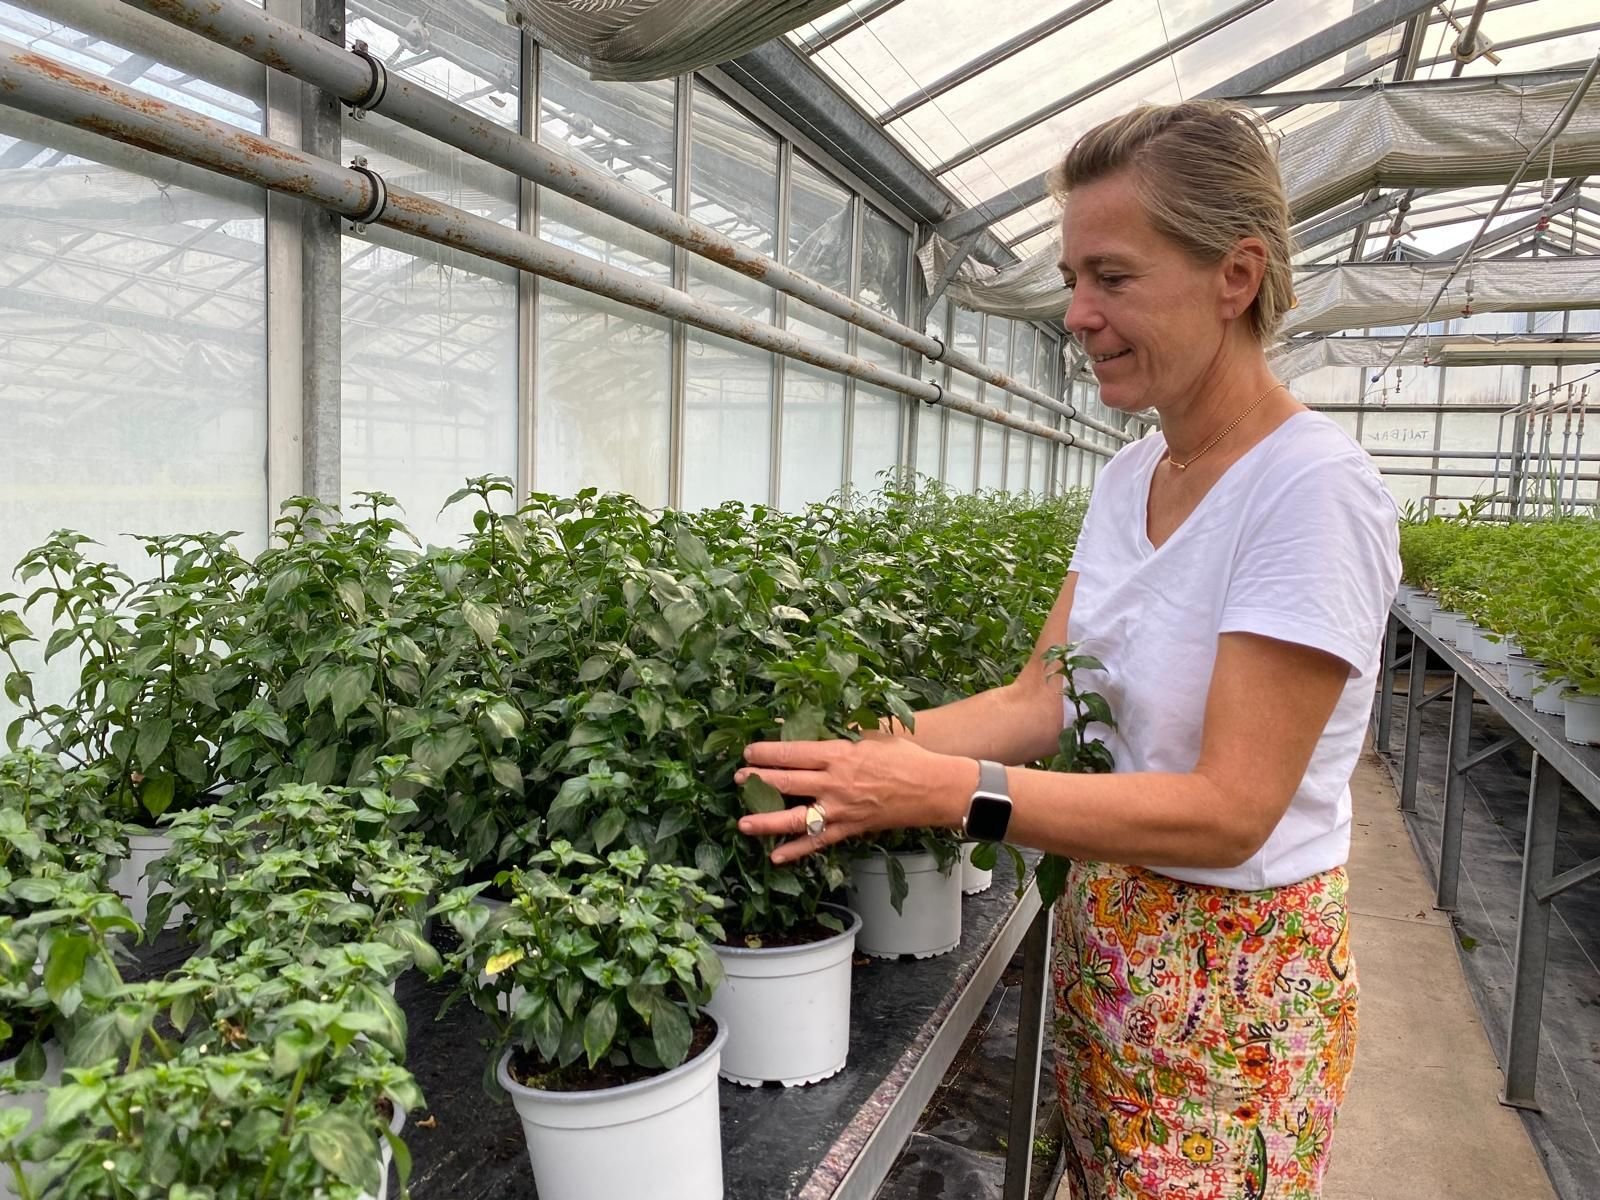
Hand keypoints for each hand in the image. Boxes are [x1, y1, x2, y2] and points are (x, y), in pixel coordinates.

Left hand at [735, 737, 974, 863]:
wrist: (934, 788)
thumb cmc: (906, 757)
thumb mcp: (872, 734)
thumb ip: (841, 730)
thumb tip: (812, 722)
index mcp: (839, 755)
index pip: (793, 752)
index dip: (767, 752)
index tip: (749, 752)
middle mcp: (834, 783)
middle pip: (787, 782)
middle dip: (758, 780)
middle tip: (738, 778)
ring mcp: (840, 809)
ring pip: (796, 818)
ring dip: (766, 821)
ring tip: (743, 823)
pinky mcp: (850, 828)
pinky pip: (818, 842)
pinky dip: (796, 850)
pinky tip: (776, 856)